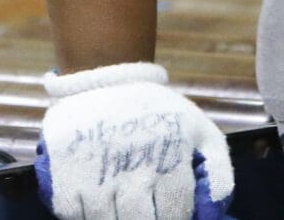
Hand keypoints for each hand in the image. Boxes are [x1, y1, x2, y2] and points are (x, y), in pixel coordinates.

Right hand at [37, 61, 234, 219]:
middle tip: (142, 202)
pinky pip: (76, 216)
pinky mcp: (65, 182)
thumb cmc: (155, 111)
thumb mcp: (199, 130)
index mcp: (170, 164)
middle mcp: (134, 177)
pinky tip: (95, 193)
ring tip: (119, 195)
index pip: (175, 214)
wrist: (104, 78)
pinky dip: (85, 211)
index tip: (167, 207)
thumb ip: (218, 171)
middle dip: (145, 216)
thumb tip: (214, 212)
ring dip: (115, 214)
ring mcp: (98, 182)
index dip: (174, 215)